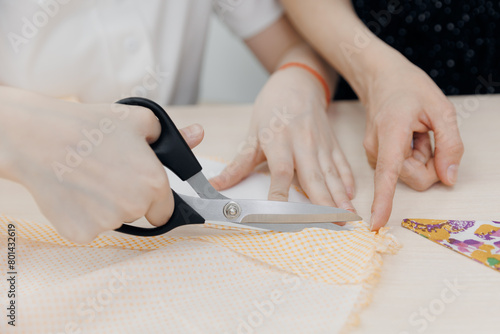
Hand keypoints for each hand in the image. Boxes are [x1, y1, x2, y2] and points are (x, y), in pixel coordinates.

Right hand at [0, 89, 203, 242]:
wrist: (39, 137)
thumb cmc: (90, 126)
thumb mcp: (139, 121)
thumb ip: (173, 135)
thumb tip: (198, 134)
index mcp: (154, 184)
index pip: (165, 211)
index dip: (155, 200)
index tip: (141, 190)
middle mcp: (134, 207)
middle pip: (139, 215)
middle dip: (129, 200)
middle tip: (109, 176)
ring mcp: (106, 223)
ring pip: (113, 222)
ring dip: (105, 208)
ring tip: (88, 179)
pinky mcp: (80, 232)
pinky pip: (89, 229)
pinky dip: (82, 216)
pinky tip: (74, 192)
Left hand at [210, 68, 354, 210]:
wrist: (298, 82)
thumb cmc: (273, 108)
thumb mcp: (253, 134)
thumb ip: (238, 164)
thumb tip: (217, 185)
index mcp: (279, 141)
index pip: (281, 172)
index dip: (280, 194)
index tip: (282, 215)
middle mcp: (302, 143)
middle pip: (313, 176)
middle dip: (324, 202)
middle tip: (333, 224)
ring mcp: (320, 143)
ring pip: (331, 173)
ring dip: (340, 196)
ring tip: (348, 216)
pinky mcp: (332, 143)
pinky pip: (341, 163)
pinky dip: (347, 180)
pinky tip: (351, 195)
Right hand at [364, 59, 463, 229]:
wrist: (381, 78)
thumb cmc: (408, 88)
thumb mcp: (441, 109)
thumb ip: (450, 145)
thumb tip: (449, 179)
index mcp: (391, 133)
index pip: (388, 174)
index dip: (384, 200)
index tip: (377, 222)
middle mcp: (376, 149)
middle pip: (412, 179)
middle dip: (430, 165)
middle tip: (430, 138)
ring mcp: (373, 154)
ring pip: (407, 176)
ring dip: (421, 159)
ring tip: (416, 133)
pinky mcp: (375, 157)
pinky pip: (400, 169)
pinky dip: (411, 157)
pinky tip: (408, 137)